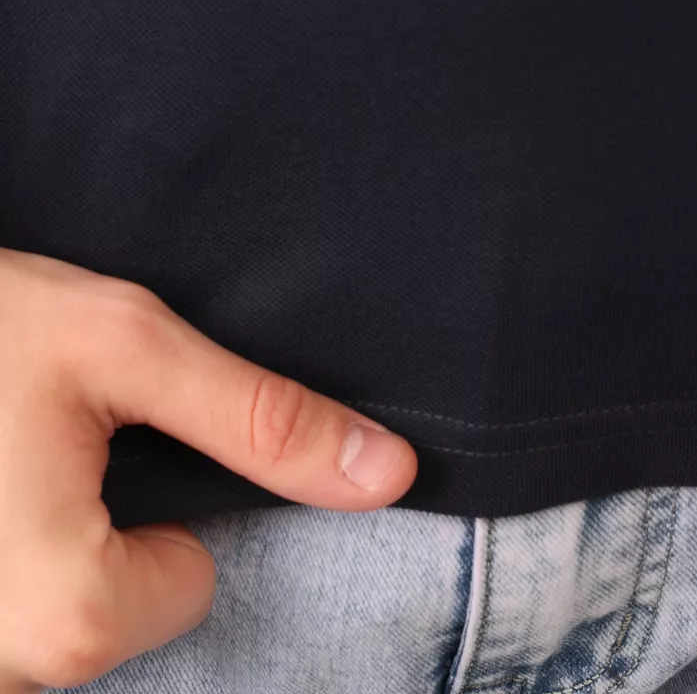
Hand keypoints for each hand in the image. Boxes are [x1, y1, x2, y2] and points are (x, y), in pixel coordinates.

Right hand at [0, 246, 416, 692]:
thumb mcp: (126, 349)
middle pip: (107, 613)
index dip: (154, 501)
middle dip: (82, 530)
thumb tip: (390, 475)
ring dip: (24, 545)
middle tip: (19, 447)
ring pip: (42, 617)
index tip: (83, 441)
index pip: (187, 584)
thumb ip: (262, 421)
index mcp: (60, 618)